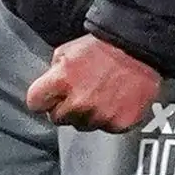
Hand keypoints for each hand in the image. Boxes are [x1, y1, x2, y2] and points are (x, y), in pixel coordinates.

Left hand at [26, 34, 162, 133]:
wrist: (140, 49)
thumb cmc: (104, 47)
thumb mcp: (67, 51)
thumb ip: (54, 73)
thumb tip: (49, 88)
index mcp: (61, 81)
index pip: (35, 103)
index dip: (43, 98)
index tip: (50, 96)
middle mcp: (78, 102)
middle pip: (57, 118)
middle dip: (65, 107)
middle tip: (80, 93)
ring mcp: (100, 115)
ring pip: (82, 126)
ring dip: (87, 114)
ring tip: (100, 95)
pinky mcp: (119, 123)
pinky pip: (106, 128)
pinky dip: (109, 118)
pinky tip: (114, 101)